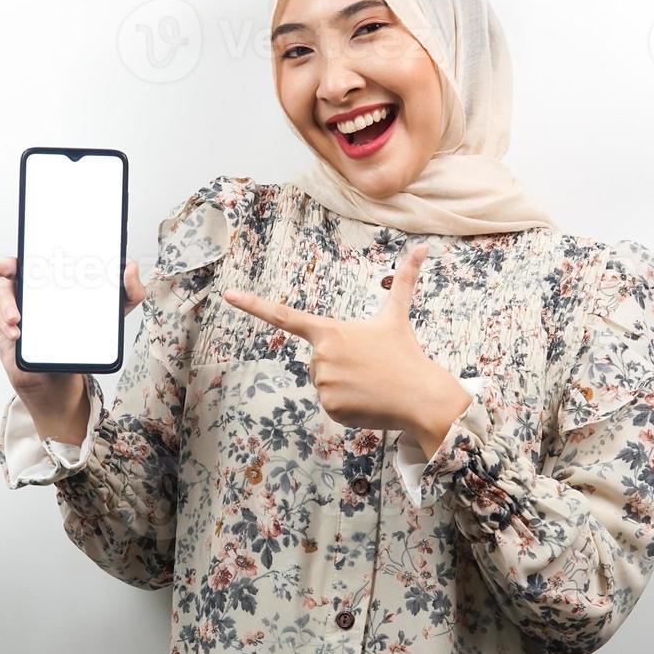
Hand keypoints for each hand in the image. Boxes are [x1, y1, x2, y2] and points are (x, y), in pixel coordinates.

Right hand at [0, 256, 146, 399]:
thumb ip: (130, 291)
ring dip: (5, 304)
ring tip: (16, 321)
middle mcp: (32, 287)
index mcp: (54, 277)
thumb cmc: (86, 332)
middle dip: (4, 266)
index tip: (18, 252)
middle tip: (3, 269)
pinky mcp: (5, 323)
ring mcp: (17, 304)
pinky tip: (16, 335)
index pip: (38, 255)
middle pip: (11, 269)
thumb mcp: (114, 312)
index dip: (27, 246)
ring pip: (2, 294)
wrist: (67, 371)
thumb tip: (131, 266)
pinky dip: (2, 324)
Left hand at [222, 243, 469, 451]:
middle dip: (339, 365)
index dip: (253, 305)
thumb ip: (405, 280)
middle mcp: (321, 355)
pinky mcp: (329, 407)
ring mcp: (323, 382)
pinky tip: (366, 401)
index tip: (229, 295)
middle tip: (367, 367)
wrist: (421, 396)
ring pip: (323, 383)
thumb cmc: (406, 354)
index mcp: (330, 330)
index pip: (284, 315)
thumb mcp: (398, 315)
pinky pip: (330, 405)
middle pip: (316, 360)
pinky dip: (347, 406)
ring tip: (369, 384)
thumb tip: (424, 246)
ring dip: (344, 386)